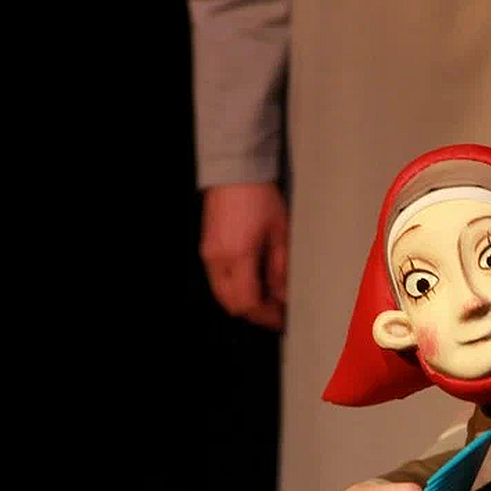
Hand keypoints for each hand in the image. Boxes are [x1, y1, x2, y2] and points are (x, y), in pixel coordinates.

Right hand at [200, 182, 288, 329]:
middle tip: (275, 310)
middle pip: (232, 304)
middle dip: (254, 312)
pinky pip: (218, 281)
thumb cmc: (259, 197)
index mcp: (239, 255)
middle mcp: (218, 258)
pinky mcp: (206, 249)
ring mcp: (208, 254)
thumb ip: (281, 268)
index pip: (248, 302)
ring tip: (266, 295)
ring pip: (222, 295)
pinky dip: (234, 288)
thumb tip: (284, 295)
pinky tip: (252, 280)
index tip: (281, 317)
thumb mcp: (280, 232)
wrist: (235, 173)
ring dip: (243, 301)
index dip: (266, 315)